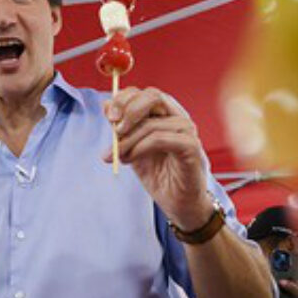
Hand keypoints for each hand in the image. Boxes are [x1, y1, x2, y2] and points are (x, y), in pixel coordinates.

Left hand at [104, 87, 211, 229]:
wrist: (179, 204)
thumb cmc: (160, 176)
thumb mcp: (132, 148)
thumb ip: (121, 128)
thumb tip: (105, 104)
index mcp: (166, 114)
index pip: (145, 92)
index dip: (124, 99)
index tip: (108, 116)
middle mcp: (179, 118)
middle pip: (153, 96)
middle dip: (127, 110)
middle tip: (113, 130)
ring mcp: (187, 132)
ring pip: (152, 123)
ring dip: (128, 140)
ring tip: (118, 156)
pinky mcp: (191, 148)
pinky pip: (160, 139)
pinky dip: (140, 148)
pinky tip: (130, 159)